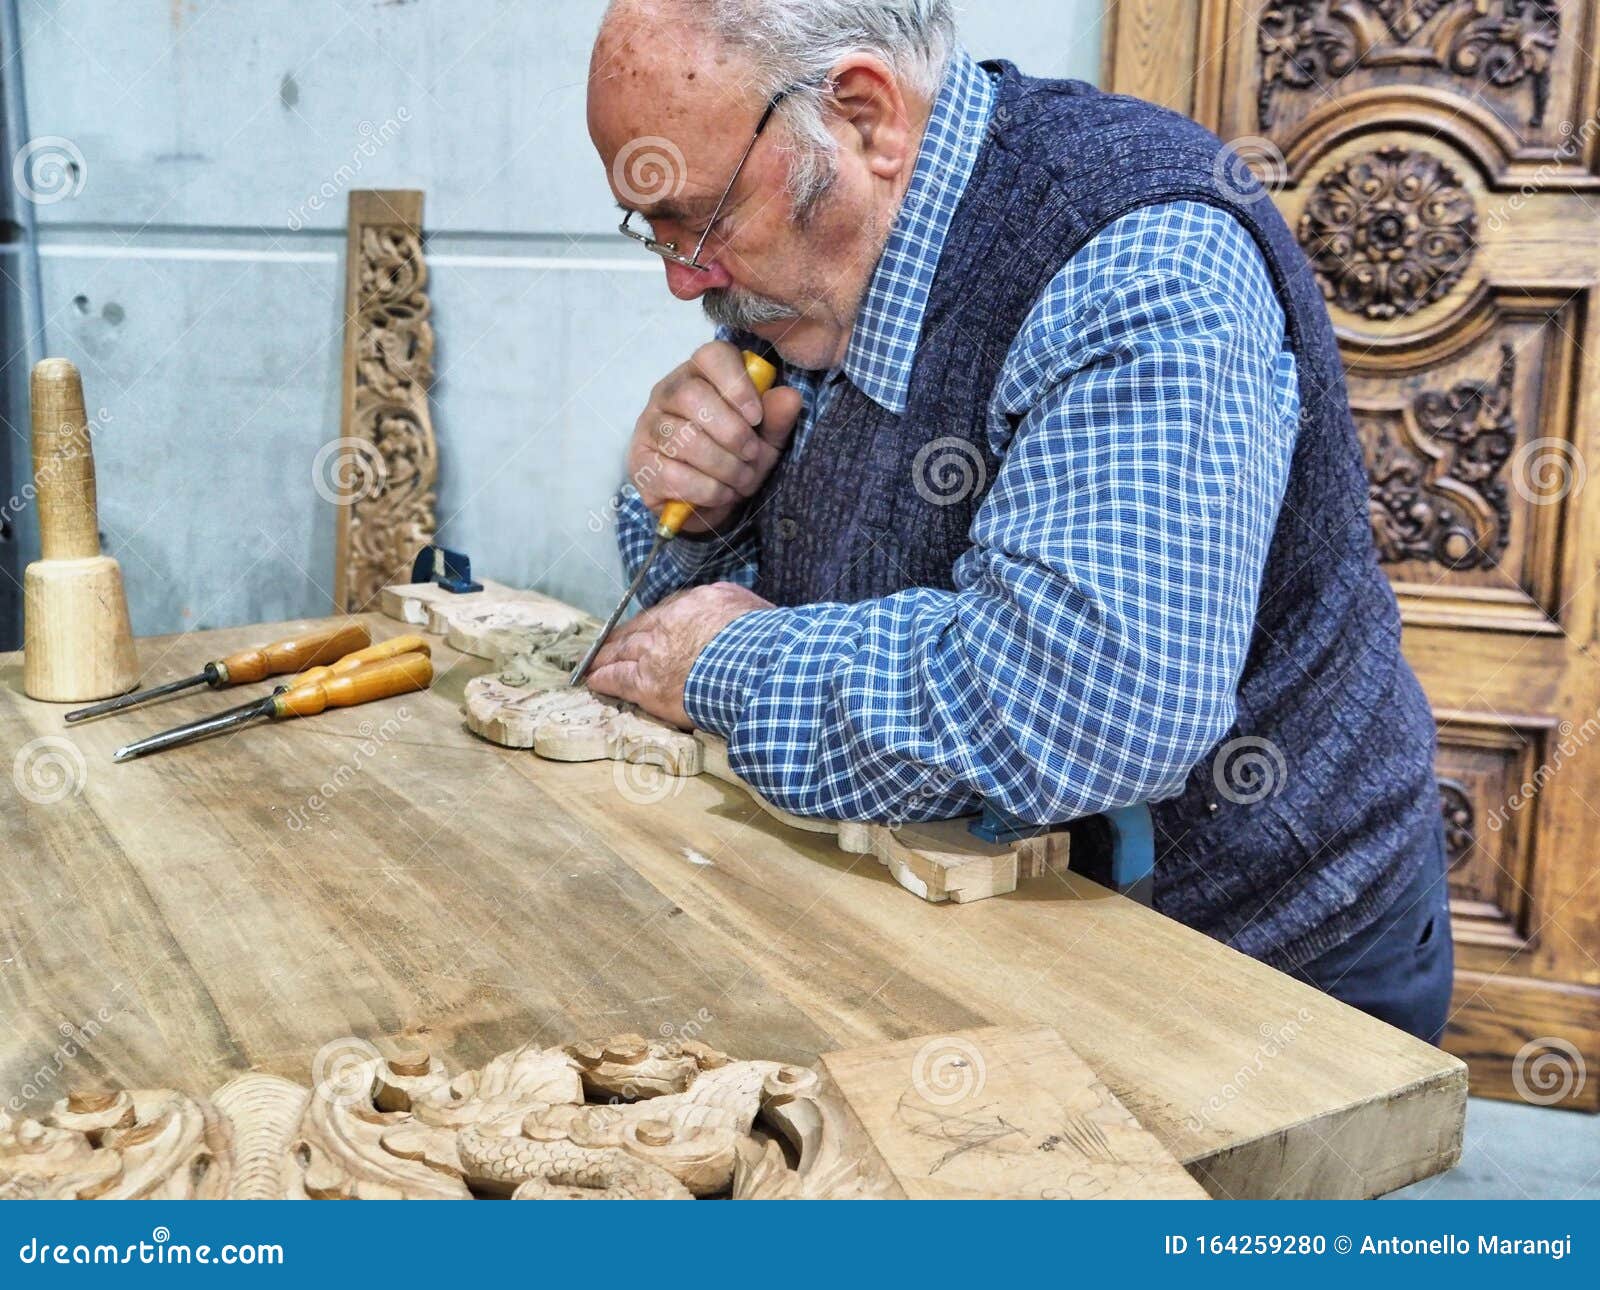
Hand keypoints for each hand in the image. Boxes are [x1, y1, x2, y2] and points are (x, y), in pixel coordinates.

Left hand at [586, 582, 773, 727]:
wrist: (757, 668)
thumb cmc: (768, 646)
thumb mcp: (758, 613)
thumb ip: (740, 615)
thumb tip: (744, 624)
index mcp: (702, 601)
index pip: (671, 611)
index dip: (658, 623)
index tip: (653, 628)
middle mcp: (673, 620)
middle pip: (641, 626)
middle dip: (625, 636)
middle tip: (612, 642)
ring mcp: (656, 650)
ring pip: (623, 649)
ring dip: (607, 656)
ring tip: (595, 661)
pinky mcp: (647, 682)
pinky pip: (617, 678)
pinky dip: (604, 678)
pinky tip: (595, 680)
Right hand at [628, 341, 802, 533]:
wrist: (709, 502)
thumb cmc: (735, 457)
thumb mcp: (765, 437)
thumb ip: (776, 417)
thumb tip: (790, 396)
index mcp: (700, 374)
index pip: (711, 355)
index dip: (737, 384)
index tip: (756, 417)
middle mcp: (667, 393)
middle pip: (691, 395)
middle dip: (730, 431)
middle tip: (751, 454)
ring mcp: (649, 428)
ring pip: (682, 438)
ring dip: (722, 465)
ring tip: (741, 479)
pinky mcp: (640, 464)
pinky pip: (672, 474)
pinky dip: (705, 489)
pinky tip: (720, 493)